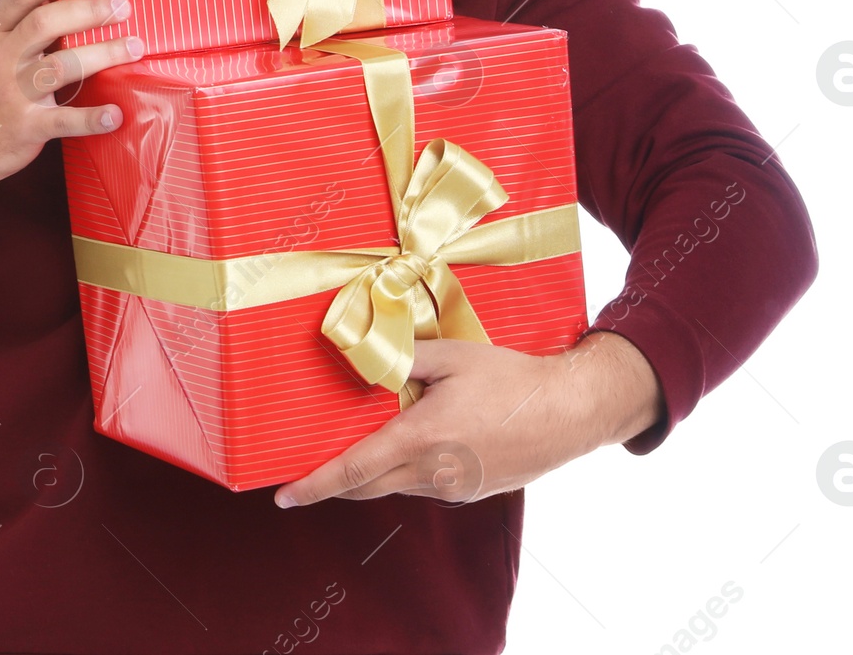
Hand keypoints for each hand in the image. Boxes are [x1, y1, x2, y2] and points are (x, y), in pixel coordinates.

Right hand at [0, 0, 143, 244]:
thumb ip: (26, 23)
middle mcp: (2, 58)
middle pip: (43, 24)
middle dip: (87, 11)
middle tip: (122, 7)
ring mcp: (13, 93)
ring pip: (59, 67)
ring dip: (101, 55)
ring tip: (135, 47)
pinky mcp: (26, 128)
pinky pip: (63, 121)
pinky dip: (91, 118)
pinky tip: (116, 114)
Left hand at [271, 330, 664, 507]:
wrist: (567, 413)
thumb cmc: (511, 380)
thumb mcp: (454, 356)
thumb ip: (406, 357)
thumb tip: (372, 359)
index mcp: (420, 438)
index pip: (354, 470)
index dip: (315, 485)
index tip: (284, 496)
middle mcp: (431, 472)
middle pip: (367, 486)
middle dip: (334, 482)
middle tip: (307, 472)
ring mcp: (451, 486)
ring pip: (396, 484)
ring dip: (375, 470)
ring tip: (369, 438)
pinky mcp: (469, 490)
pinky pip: (424, 483)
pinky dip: (408, 468)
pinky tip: (419, 438)